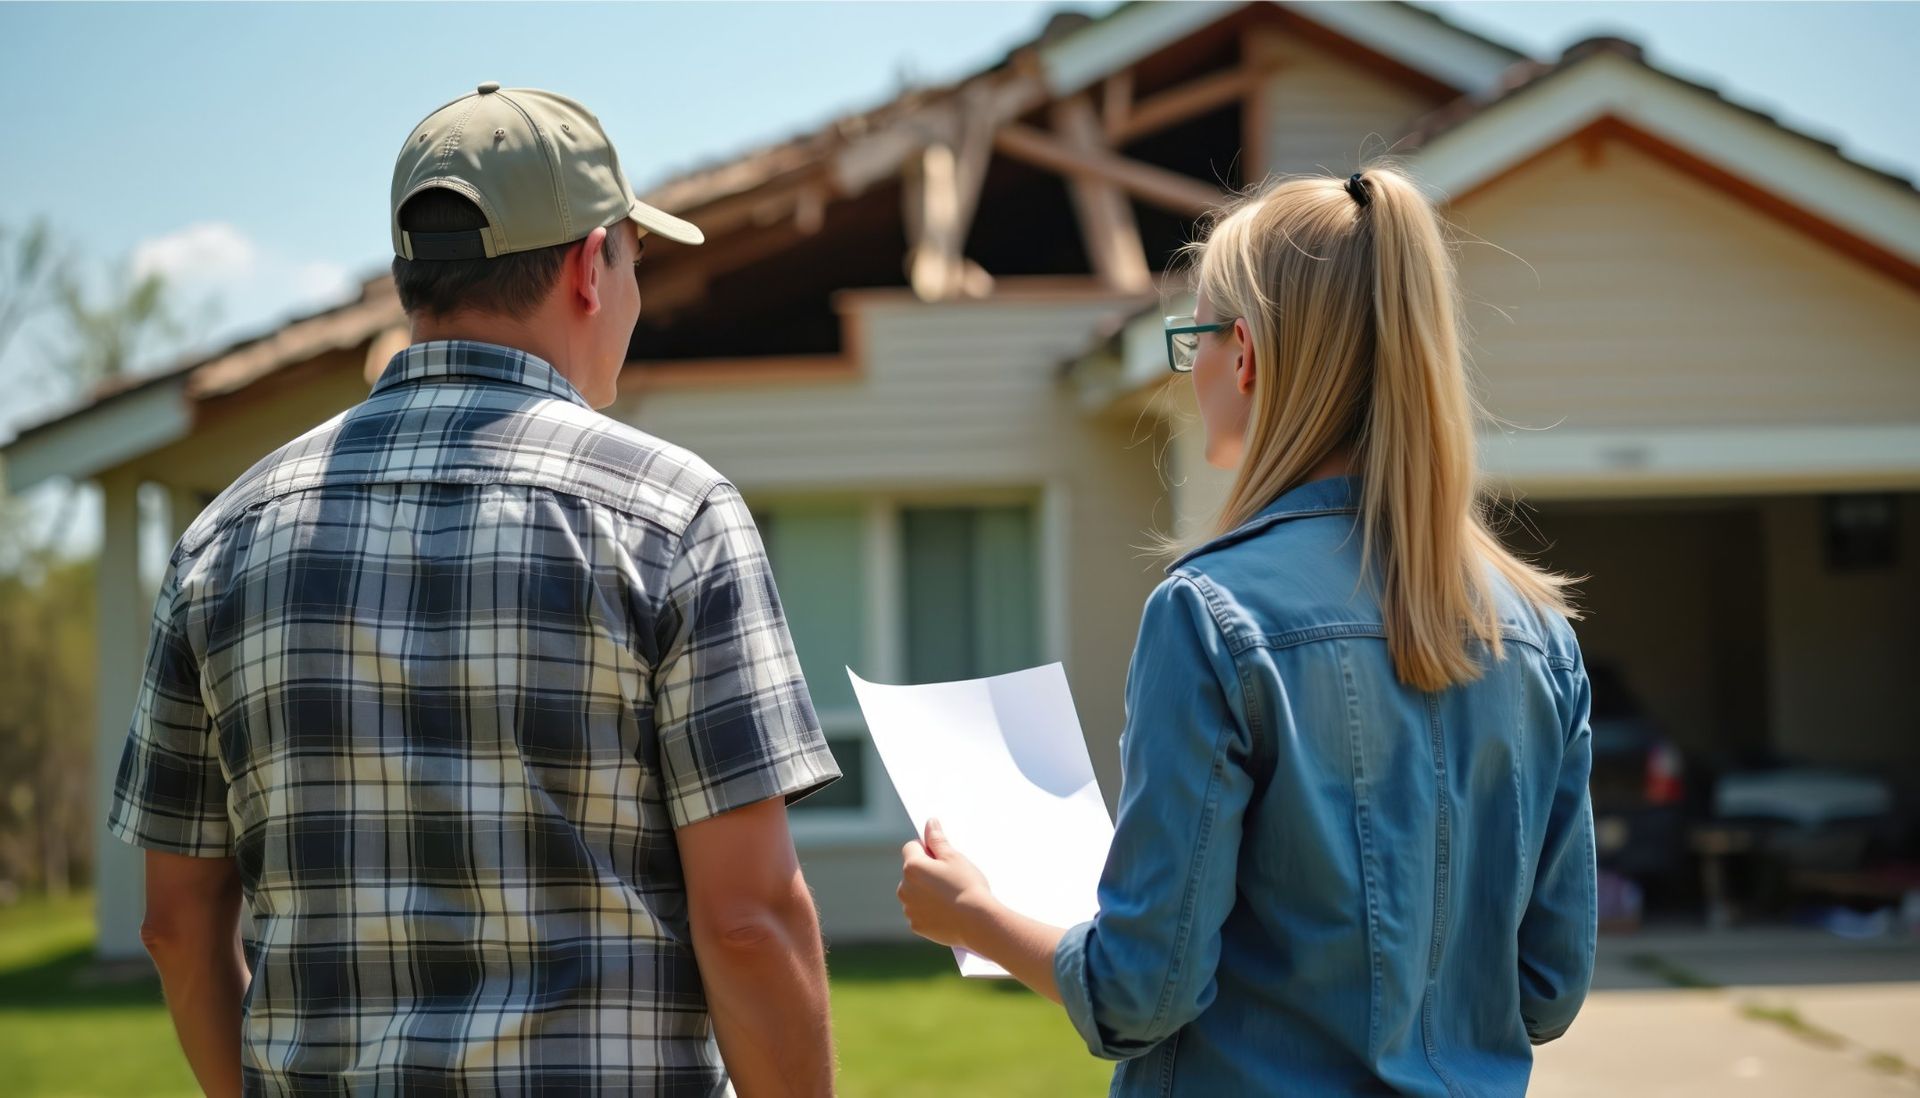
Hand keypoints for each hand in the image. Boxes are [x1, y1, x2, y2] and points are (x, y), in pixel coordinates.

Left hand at [898, 818, 995, 949]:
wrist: (977, 921)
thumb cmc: (967, 886)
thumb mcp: (954, 857)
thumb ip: (937, 839)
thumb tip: (929, 823)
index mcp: (912, 867)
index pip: (911, 847)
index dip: (927, 849)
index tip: (943, 858)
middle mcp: (904, 888)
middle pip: (912, 872)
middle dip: (926, 871)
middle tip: (950, 878)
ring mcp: (909, 908)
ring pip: (915, 893)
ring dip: (926, 892)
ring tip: (950, 896)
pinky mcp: (916, 925)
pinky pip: (919, 912)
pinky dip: (929, 911)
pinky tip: (947, 911)